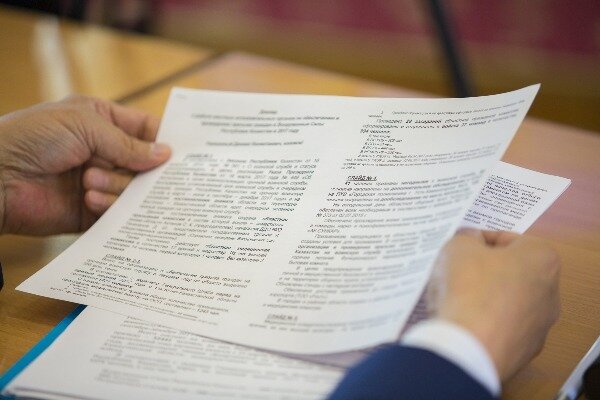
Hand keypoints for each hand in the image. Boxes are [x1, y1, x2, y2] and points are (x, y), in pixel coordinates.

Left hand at [0, 96, 170, 234]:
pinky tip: (88, 199)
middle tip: (148, 177)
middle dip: (143, 170)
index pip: (144, 129)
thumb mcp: (84, 126)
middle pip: (144, 165)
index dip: (164, 140)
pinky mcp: (89, 212)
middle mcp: (103, 152)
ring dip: (115, 186)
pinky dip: (108, 208)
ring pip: (132, 191)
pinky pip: (116, 214)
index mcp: (101, 122)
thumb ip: (127, 143)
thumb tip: (166, 154)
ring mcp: (98, 182)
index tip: (184, 154)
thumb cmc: (34, 138)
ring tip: (89, 182)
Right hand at [428, 229, 559, 380]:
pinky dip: (485, 323)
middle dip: (485, 270)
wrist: (468, 346)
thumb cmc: (469, 287)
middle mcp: (550, 292)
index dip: (480, 239)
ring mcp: (540, 325)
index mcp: (541, 259)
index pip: (508, 239)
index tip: (460, 246)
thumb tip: (470, 240)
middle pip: (512, 272)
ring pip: (508, 302)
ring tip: (454, 299)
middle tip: (457, 271)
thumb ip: (466, 238)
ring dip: (485, 298)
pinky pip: (501, 328)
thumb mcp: (458, 247)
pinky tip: (462, 323)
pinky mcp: (524, 351)